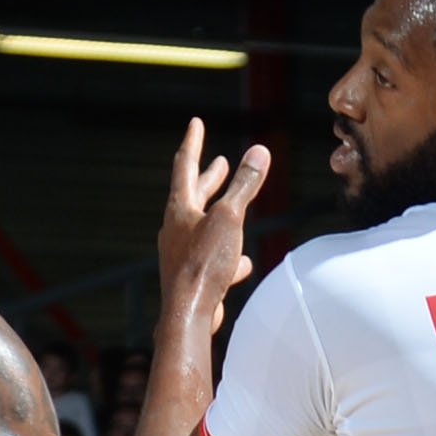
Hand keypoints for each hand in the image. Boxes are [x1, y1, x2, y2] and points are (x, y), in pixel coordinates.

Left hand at [156, 119, 268, 309]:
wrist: (189, 312)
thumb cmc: (204, 263)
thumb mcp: (230, 218)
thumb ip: (245, 185)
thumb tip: (260, 151)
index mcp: (180, 208)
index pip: (185, 166)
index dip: (193, 143)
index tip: (195, 123)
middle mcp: (176, 228)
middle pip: (192, 195)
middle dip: (209, 177)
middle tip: (219, 162)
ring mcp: (181, 253)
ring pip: (202, 226)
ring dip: (218, 213)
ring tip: (233, 207)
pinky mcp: (191, 276)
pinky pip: (211, 258)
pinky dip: (228, 254)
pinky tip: (244, 263)